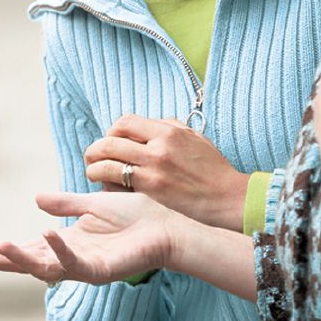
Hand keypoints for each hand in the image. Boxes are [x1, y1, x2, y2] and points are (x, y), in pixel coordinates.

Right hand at [0, 191, 176, 284]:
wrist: (167, 224)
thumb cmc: (136, 214)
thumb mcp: (93, 203)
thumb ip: (66, 204)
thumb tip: (36, 199)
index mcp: (69, 243)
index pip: (30, 249)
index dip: (5, 252)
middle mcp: (73, 258)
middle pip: (30, 263)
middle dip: (2, 263)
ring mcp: (86, 267)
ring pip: (45, 268)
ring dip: (21, 259)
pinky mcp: (102, 270)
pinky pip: (75, 263)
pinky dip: (60, 249)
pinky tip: (47, 234)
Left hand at [84, 115, 249, 229]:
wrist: (227, 198)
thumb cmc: (213, 169)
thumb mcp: (195, 138)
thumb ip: (170, 127)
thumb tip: (148, 124)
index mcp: (168, 131)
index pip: (125, 122)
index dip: (112, 130)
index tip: (111, 140)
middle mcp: (158, 148)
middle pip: (111, 141)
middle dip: (96, 149)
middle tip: (93, 156)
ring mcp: (153, 171)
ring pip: (108, 162)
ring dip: (94, 167)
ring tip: (93, 172)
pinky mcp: (151, 192)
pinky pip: (117, 183)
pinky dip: (106, 184)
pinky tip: (106, 187)